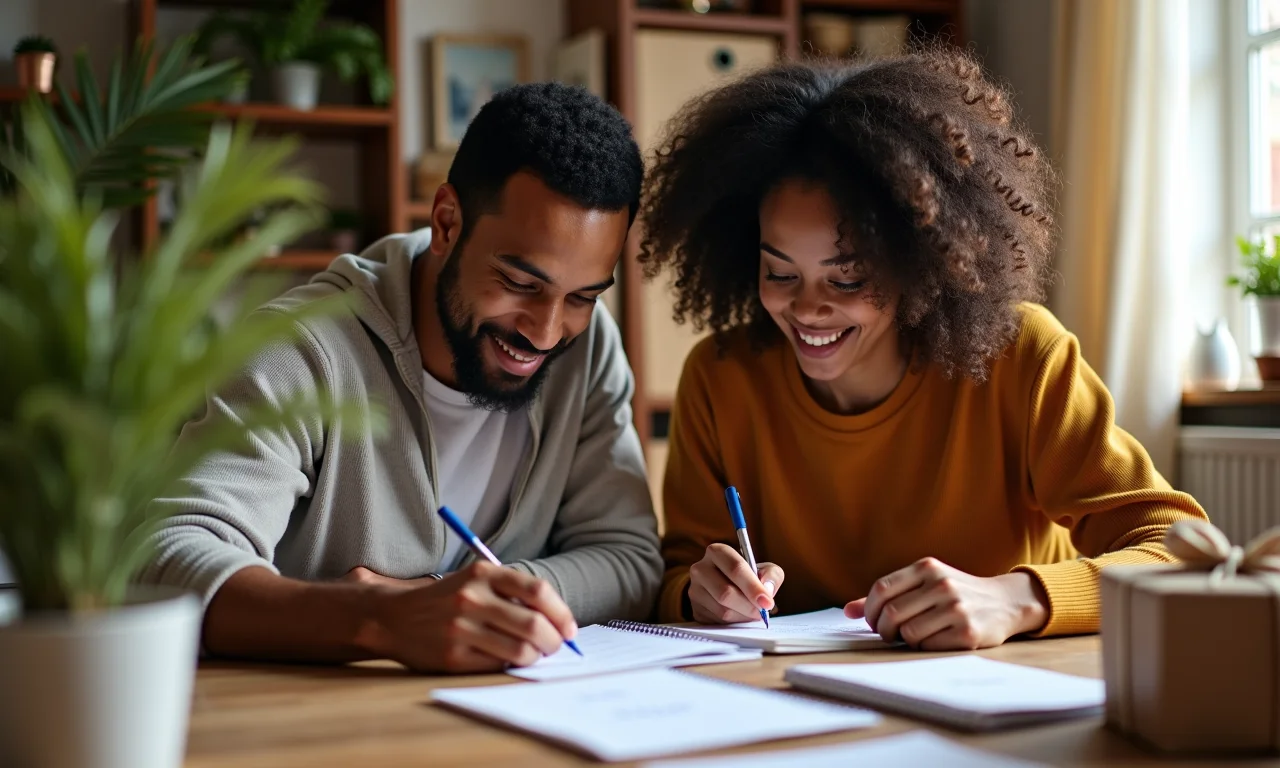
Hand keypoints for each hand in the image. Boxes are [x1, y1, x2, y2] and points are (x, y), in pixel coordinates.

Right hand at [358, 561, 577, 672]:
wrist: (394, 617)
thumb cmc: (447, 599)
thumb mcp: (476, 580)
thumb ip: (513, 592)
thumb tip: (559, 621)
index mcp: (482, 573)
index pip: (537, 591)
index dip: (561, 613)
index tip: (570, 628)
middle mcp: (471, 598)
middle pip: (533, 624)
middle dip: (554, 640)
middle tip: (556, 646)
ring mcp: (460, 629)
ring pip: (520, 649)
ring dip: (536, 656)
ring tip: (534, 654)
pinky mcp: (452, 657)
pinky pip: (499, 664)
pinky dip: (512, 664)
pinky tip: (509, 659)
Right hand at [687, 543, 783, 623]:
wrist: (725, 587)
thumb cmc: (746, 577)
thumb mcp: (763, 570)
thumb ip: (772, 575)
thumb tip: (767, 589)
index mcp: (717, 552)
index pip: (735, 568)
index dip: (753, 586)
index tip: (767, 602)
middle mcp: (700, 568)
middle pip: (726, 592)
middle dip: (749, 605)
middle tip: (763, 612)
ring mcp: (694, 590)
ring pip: (722, 610)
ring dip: (743, 615)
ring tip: (753, 613)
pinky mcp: (695, 609)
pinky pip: (717, 621)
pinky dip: (734, 622)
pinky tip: (740, 615)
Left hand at [844, 558, 1048, 650]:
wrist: (1006, 602)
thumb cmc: (956, 593)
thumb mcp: (924, 584)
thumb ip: (888, 595)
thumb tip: (848, 611)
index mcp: (926, 567)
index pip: (881, 589)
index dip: (869, 610)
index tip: (872, 621)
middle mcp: (941, 584)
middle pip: (890, 612)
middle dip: (882, 629)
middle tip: (888, 635)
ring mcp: (956, 608)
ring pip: (908, 632)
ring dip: (905, 639)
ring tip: (915, 635)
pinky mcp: (967, 632)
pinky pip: (928, 646)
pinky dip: (924, 647)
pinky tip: (935, 640)